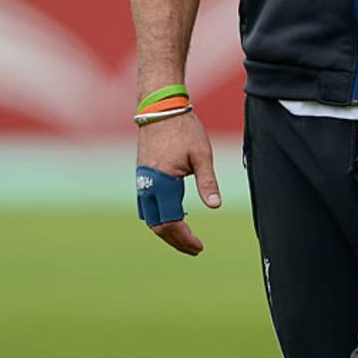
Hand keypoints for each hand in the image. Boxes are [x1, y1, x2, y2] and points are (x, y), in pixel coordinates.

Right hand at [135, 112, 220, 255]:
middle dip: (175, 240)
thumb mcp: (202, 154)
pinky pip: (147, 205)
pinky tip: (174, 216)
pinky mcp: (142, 176)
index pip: (171, 222)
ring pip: (149, 217)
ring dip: (166, 230)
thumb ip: (207, 182)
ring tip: (185, 237)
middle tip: (195, 248)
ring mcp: (142, 181)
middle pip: (157, 225)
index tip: (199, 247)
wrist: (160, 108)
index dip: (184, 238)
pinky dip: (159, 216)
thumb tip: (215, 206)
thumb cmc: (184, 129)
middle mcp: (147, 186)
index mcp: (162, 183)